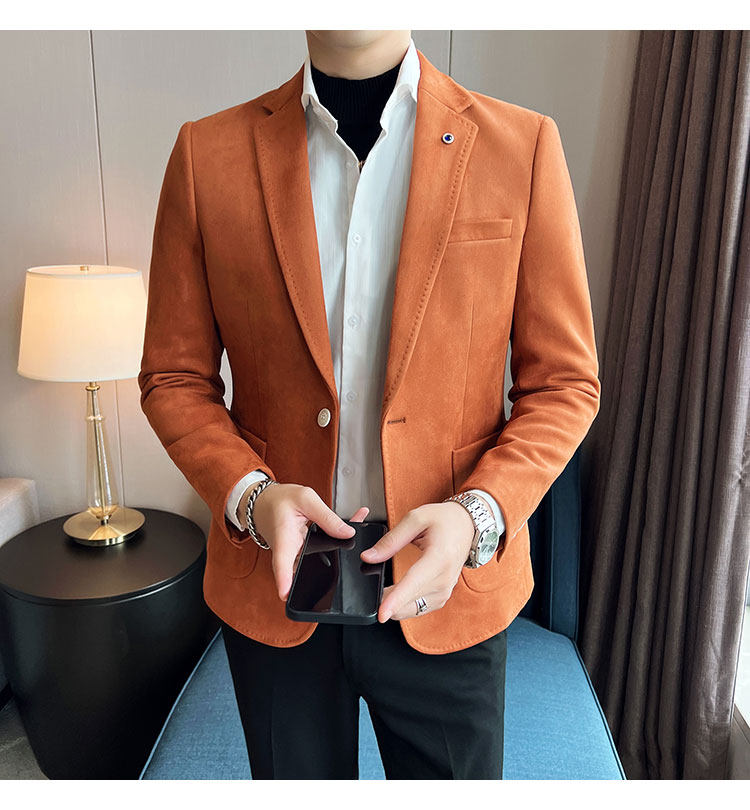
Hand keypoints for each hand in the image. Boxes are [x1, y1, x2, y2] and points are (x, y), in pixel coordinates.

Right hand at [251, 481, 368, 600]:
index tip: (287, 596)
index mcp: (285, 539)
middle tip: (347, 573)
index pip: (282, 565)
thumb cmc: (281, 500)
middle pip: (304, 573)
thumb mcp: (306, 499)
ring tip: (356, 540)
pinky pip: (318, 555)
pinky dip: (334, 545)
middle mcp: (288, 553)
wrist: (266, 502)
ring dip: (337, 554)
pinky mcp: (301, 555)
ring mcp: (294, 557)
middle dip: (326, 576)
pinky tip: (352, 530)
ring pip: (316, 564)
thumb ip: (327, 517)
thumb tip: (348, 533)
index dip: (285, 582)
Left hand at [360, 502, 475, 621]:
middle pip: (412, 600)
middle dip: (387, 601)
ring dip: (396, 605)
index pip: (414, 583)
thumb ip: (391, 540)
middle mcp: (445, 578)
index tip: (381, 614)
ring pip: (414, 608)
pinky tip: (397, 596)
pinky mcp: (443, 596)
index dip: (396, 600)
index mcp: (439, 557)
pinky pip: (420, 608)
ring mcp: (446, 590)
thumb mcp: (415, 519)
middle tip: (371, 593)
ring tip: (381, 593)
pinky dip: (405, 605)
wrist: (467, 525)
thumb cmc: (443, 519)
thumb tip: (368, 557)